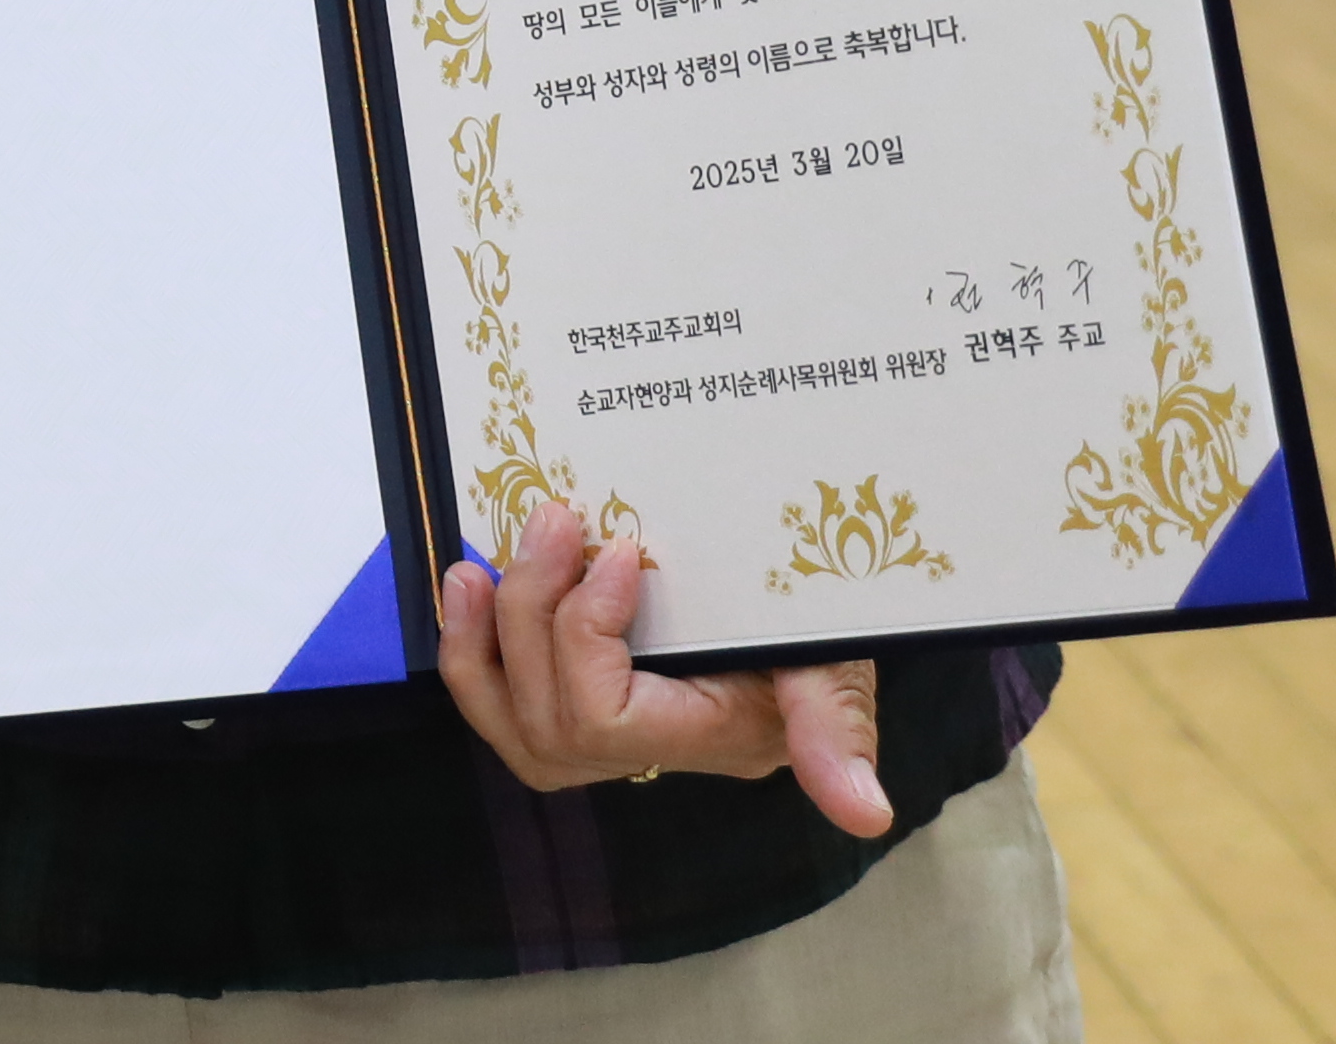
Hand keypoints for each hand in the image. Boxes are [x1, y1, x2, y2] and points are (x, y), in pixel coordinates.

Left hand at [434, 497, 891, 839]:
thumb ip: (837, 726)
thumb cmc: (819, 620)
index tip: (617, 552)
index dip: (585, 634)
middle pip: (551, 727)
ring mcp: (611, 736)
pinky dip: (476, 651)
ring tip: (473, 568)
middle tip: (552, 522)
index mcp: (710, 736)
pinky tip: (465, 587)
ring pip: (517, 731)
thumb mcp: (836, 658)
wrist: (807, 599)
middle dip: (531, 619)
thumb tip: (870, 813)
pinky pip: (507, 705)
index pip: (608, 722)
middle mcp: (653, 752)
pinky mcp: (577, 699)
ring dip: (483, 645)